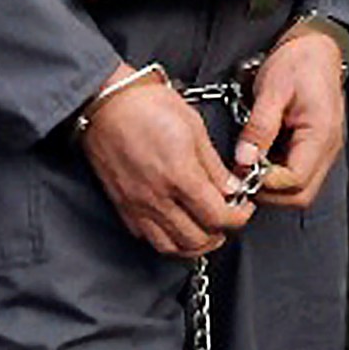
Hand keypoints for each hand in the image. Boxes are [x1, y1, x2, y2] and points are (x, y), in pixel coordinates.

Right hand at [78, 63, 251, 258]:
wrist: (105, 103)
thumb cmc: (146, 105)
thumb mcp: (193, 126)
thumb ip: (214, 166)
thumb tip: (231, 189)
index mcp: (179, 174)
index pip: (218, 217)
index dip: (239, 217)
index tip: (243, 208)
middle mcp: (157, 196)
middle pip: (198, 240)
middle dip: (220, 233)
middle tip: (226, 217)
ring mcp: (137, 204)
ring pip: (172, 247)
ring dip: (194, 243)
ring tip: (204, 228)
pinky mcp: (122, 205)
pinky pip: (148, 238)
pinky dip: (167, 239)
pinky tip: (175, 224)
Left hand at [235, 28, 344, 208]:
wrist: (317, 49)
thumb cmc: (299, 63)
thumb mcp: (274, 88)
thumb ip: (260, 125)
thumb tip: (245, 159)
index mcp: (320, 135)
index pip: (296, 180)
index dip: (267, 182)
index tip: (242, 170)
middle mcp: (326, 150)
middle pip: (300, 195)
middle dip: (268, 192)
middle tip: (240, 175)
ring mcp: (321, 152)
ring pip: (298, 189)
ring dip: (271, 185)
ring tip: (245, 166)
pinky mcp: (312, 149)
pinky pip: (296, 174)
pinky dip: (275, 174)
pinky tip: (256, 158)